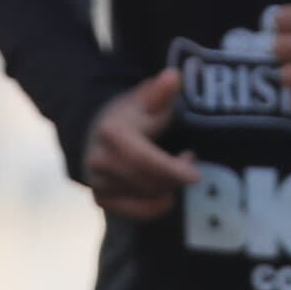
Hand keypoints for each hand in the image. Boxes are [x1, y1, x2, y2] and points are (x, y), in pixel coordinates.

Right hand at [82, 69, 199, 219]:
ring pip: (146, 197)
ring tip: (175, 169)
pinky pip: (138, 212)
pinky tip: (166, 191)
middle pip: (147, 181)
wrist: (95, 130)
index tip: (195, 175)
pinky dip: (158, 205)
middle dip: (175, 176)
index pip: (143, 159)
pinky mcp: (101, 200)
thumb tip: (173, 76)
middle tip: (188, 161)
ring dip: (169, 186)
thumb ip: (159, 92)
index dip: (171, 169)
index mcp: (111, 133)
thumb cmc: (128, 114)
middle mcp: (99, 161)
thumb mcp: (143, 99)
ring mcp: (97, 182)